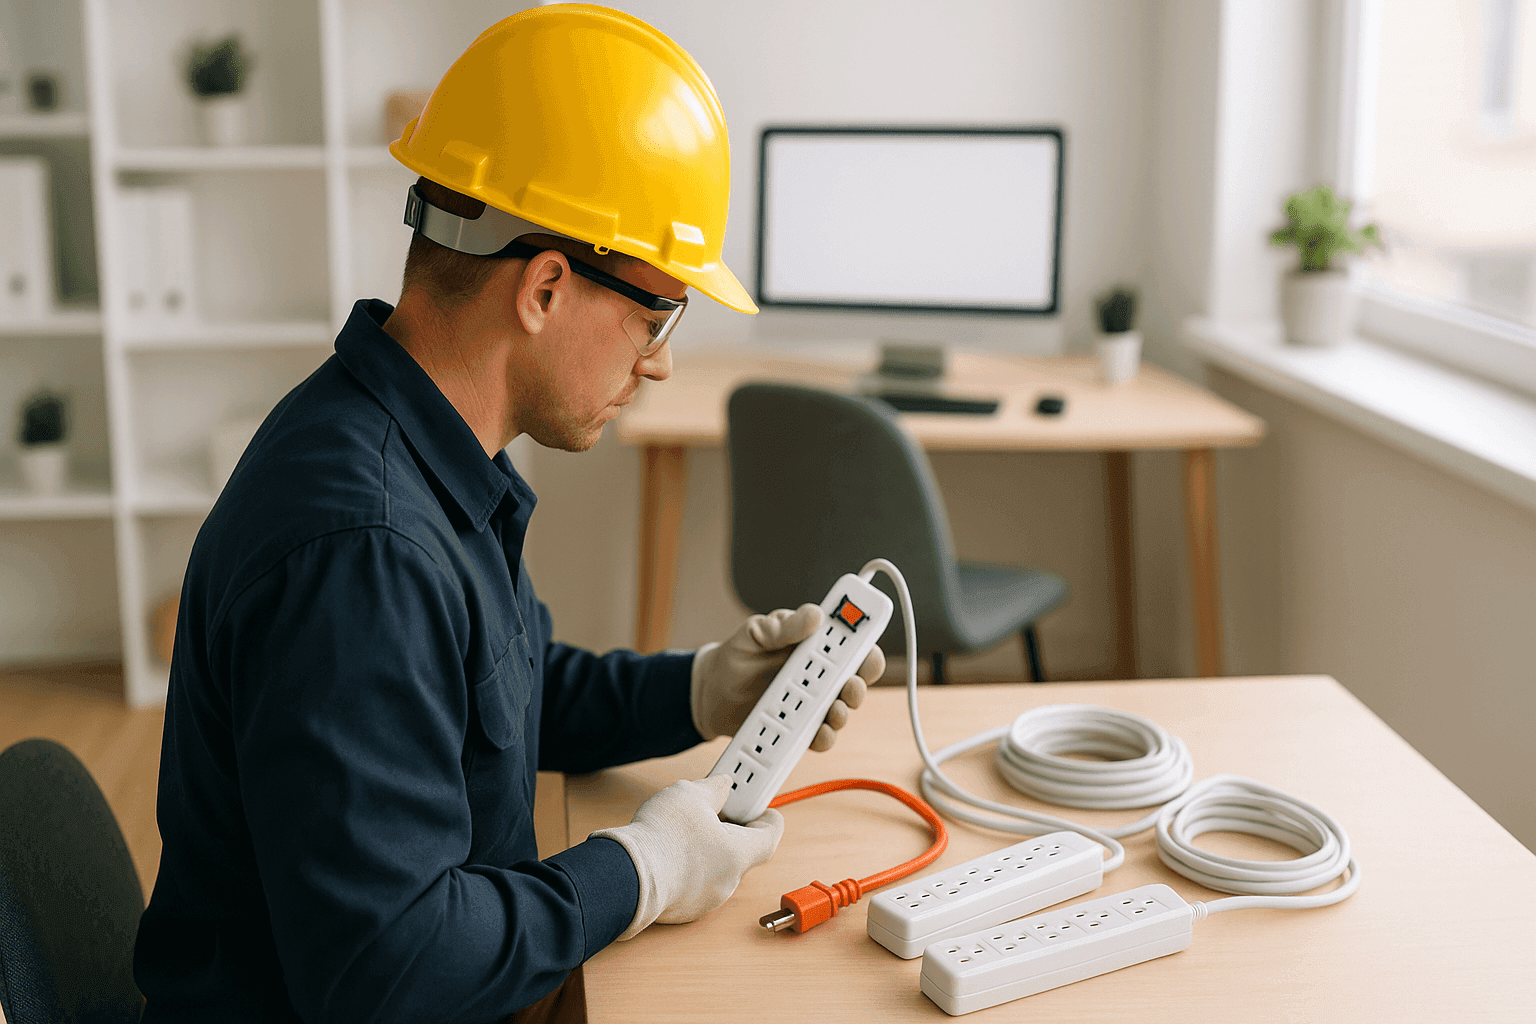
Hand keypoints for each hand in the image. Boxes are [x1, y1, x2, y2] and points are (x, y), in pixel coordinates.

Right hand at [590, 775, 782, 938]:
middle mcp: (727, 882)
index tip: (764, 811)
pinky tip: (669, 854)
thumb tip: (722, 785)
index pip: (769, 837)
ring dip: (706, 852)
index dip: (769, 820)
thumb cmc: (662, 837)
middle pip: (740, 852)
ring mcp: (705, 900)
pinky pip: (693, 886)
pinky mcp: (682, 910)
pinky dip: (687, 870)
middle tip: (715, 812)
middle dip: (729, 832)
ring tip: (683, 831)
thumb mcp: (690, 794)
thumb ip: (713, 788)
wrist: (625, 875)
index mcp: (739, 853)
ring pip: (715, 870)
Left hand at [690, 604, 884, 749]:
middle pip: (856, 678)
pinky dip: (824, 737)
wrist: (712, 692)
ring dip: (845, 711)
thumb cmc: (738, 655)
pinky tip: (819, 732)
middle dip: (860, 682)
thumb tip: (814, 614)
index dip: (866, 645)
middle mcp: (819, 674)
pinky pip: (821, 736)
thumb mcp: (757, 632)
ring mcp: (811, 703)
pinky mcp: (800, 728)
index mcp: (814, 645)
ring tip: (834, 710)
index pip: (852, 643)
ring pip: (843, 709)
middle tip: (851, 684)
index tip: (866, 650)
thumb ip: (784, 625)